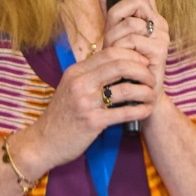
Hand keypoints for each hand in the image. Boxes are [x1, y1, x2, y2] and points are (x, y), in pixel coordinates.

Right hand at [20, 46, 153, 173]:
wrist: (43, 142)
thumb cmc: (61, 116)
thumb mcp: (70, 88)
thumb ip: (90, 75)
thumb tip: (118, 64)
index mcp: (76, 71)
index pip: (110, 53)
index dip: (132, 56)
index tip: (143, 63)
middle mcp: (80, 83)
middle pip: (120, 65)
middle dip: (142, 70)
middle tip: (152, 78)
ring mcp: (86, 102)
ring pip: (125, 89)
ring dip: (144, 91)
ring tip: (151, 95)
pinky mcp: (92, 122)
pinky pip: (124, 112)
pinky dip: (140, 110)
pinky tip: (146, 110)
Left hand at [100, 0, 167, 116]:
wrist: (136, 95)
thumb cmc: (124, 64)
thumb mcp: (114, 35)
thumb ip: (111, 12)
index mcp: (150, 16)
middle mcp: (159, 23)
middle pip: (135, 2)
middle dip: (115, 17)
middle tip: (109, 38)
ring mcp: (162, 37)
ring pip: (131, 23)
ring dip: (115, 39)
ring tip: (115, 55)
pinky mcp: (160, 51)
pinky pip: (133, 41)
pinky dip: (121, 50)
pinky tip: (122, 62)